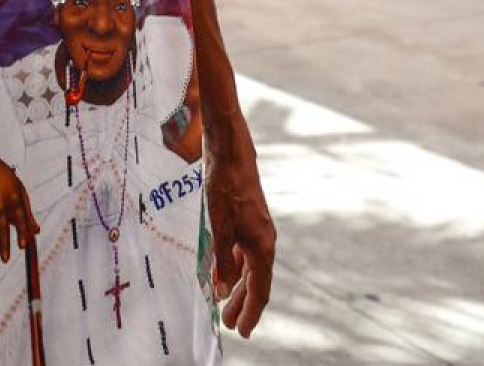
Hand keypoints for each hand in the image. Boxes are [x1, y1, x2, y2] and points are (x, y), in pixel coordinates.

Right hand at [0, 157, 36, 262]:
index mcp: (13, 198)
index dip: (21, 232)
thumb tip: (36, 231)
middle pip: (2, 228)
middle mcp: (0, 204)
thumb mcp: (19, 191)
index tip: (22, 245)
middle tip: (5, 259)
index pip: (19, 218)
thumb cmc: (4, 179)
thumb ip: (27, 212)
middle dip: (4, 245)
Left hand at [206, 144, 275, 336]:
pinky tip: (223, 272)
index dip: (250, 312)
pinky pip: (243, 252)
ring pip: (249, 267)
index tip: (242, 331)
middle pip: (256, 281)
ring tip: (223, 305)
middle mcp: (264, 241)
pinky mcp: (247, 220)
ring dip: (237, 287)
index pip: (260, 289)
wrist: (230, 152)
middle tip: (229, 324)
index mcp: (262, 246)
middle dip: (242, 304)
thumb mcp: (219, 226)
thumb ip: (222, 259)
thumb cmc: (224, 187)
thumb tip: (223, 289)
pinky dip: (233, 266)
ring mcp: (256, 230)